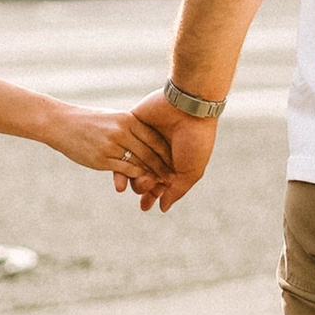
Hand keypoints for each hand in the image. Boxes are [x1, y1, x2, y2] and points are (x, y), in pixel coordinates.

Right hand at [42, 101, 166, 184]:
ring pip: (139, 163)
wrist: (62, 124)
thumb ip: (130, 128)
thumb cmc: (89, 121)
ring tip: (162, 183)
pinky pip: (125, 170)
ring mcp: (112, 145)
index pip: (154, 137)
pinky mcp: (102, 159)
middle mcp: (122, 131)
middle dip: (163, 166)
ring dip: (152, 175)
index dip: (167, 151)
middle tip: (174, 177)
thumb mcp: (113, 118)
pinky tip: (141, 183)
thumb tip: (148, 139)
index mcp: (128, 119)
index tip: (177, 160)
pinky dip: (136, 177)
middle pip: (150, 152)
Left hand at [121, 93, 216, 215]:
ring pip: (129, 162)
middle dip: (141, 186)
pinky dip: (118, 158)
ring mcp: (144, 138)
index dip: (150, 195)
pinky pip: (121, 144)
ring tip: (133, 181)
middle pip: (141, 175)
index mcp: (173, 161)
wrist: (189, 107)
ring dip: (128, 176)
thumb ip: (176, 191)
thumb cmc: (195, 140)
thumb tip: (162, 208)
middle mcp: (157, 151)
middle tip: (144, 184)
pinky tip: (119, 170)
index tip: (145, 206)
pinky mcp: (133, 125)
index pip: (157, 183)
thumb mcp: (190, 171)